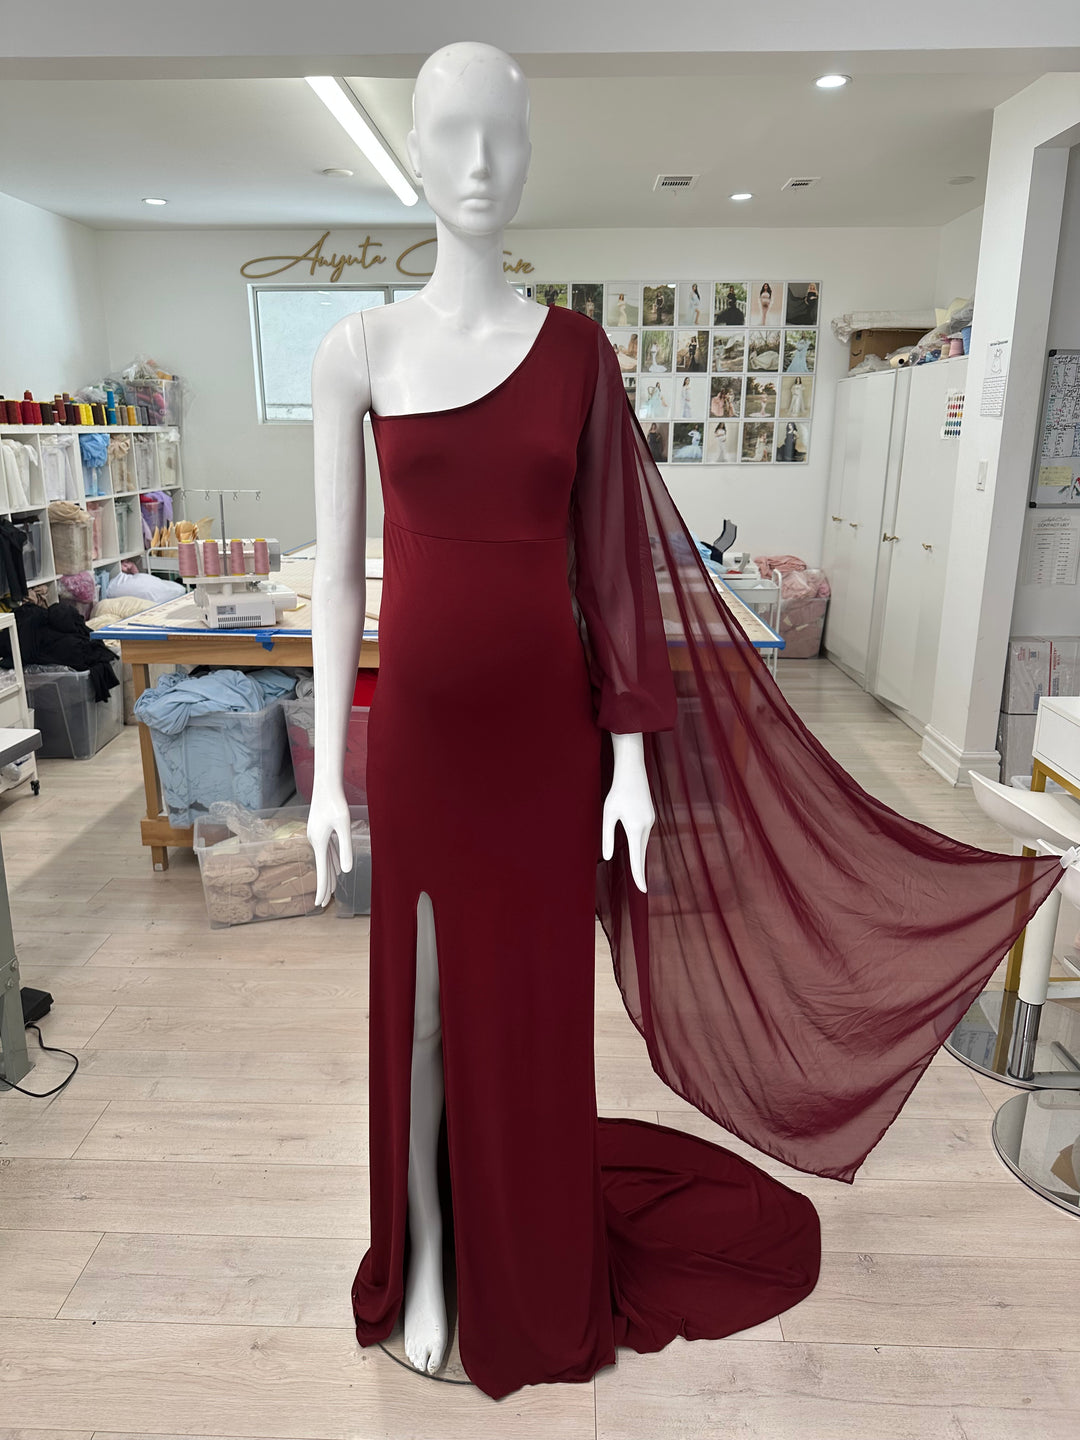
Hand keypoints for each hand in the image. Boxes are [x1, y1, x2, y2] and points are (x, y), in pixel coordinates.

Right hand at [307, 782, 353, 907]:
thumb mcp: (344, 826)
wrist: (326, 784)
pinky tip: (337, 868)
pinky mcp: (321, 830)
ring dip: (329, 875)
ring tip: (333, 890)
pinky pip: (327, 850)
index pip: (321, 871)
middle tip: (324, 903)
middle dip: (324, 886)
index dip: (322, 888)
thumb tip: (345, 871)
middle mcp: (315, 841)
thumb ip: (345, 848)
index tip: (320, 904)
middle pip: (321, 868)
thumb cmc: (336, 803)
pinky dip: (332, 861)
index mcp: (319, 842)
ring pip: (325, 859)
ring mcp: (317, 835)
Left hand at [601, 732, 654, 892]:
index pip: (637, 858)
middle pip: (642, 853)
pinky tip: (634, 840)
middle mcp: (646, 826)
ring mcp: (650, 820)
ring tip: (636, 867)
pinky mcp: (650, 815)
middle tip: (641, 887)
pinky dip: (639, 841)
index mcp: (635, 828)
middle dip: (640, 868)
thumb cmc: (617, 793)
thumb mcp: (608, 815)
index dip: (638, 875)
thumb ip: (608, 836)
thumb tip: (608, 857)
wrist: (632, 772)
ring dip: (638, 853)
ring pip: (643, 842)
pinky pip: (644, 833)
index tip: (642, 890)